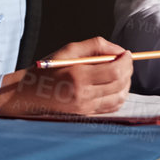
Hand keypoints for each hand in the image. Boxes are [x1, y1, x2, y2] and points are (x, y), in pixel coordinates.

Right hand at [0, 37, 133, 116]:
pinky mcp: (87, 114)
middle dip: (128, 70)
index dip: (126, 61)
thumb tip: (119, 51)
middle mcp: (83, 94)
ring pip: (120, 97)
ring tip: (120, 72)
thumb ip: (96, 45)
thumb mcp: (69, 49)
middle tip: (126, 60)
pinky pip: (113, 107)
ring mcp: (86, 107)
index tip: (128, 53)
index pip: (114, 71)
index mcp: (78, 76)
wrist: (31, 93)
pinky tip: (115, 85)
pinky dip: (120, 95)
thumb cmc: (49, 68)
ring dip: (126, 83)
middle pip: (120, 84)